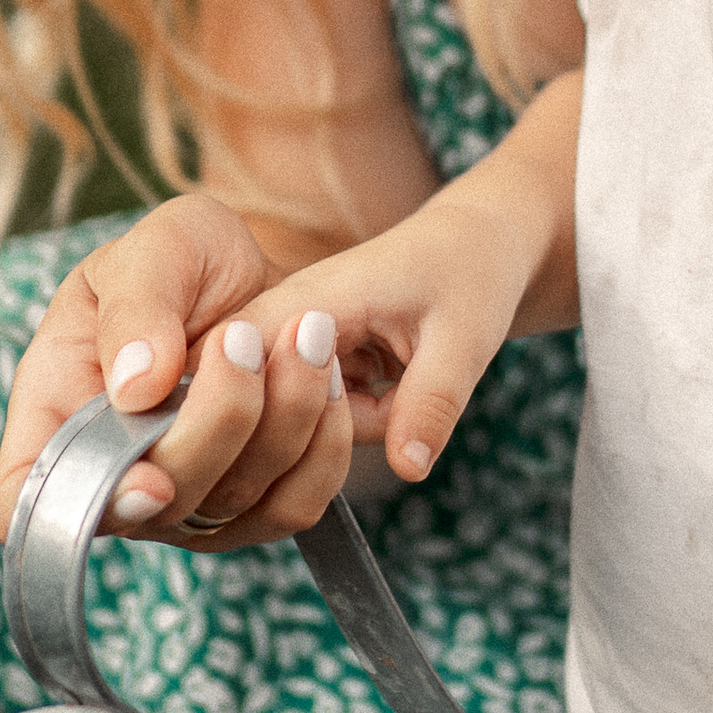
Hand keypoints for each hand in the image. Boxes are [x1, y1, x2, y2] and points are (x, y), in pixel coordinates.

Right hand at [0, 195, 349, 552]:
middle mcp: (113, 475)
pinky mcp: (255, 509)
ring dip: (282, 418)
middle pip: (155, 503)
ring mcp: (186, 505)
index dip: (73, 509)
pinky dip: (322, 443)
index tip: (148, 476)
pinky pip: (295, 505)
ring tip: (304, 332)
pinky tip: (326, 375)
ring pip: (233, 504)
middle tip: (244, 334)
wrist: (261, 276)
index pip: (22, 499)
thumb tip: (136, 387)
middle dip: (216, 419)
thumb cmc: (188, 260)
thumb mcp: (158, 245)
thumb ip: (137, 303)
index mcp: (56, 409)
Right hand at [262, 180, 550, 487]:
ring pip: (294, 423)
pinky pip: (318, 420)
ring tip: (409, 384)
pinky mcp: (311, 367)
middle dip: (324, 430)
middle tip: (400, 397)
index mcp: (308, 301)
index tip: (316, 427)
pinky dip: (361, 420)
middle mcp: (286, 321)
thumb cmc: (469, 274)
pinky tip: (399, 388)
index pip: (236, 366)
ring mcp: (295, 347)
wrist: (476, 243)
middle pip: (262, 408)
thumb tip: (408, 470)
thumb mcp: (464, 339)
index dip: (249, 411)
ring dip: (352, 426)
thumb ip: (432, 404)